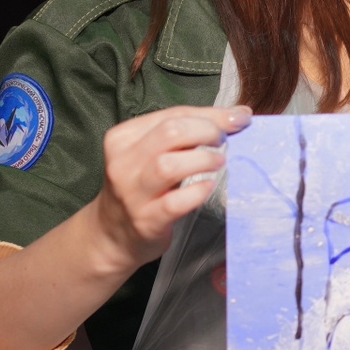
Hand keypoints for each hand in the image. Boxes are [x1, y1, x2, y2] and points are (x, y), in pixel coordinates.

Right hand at [89, 104, 251, 272]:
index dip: (210, 114)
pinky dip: (197, 192)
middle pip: (170, 133)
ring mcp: (132, 193)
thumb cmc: (140, 188)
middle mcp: (123, 163)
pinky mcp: (145, 220)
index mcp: (122, 138)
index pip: (172, 115)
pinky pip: (174, 203)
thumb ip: (184, 133)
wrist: (112, 234)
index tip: (237, 117)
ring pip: (168, 165)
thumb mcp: (151, 154)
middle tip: (223, 142)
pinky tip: (207, 187)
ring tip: (218, 162)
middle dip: (206, 131)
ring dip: (203, 160)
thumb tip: (235, 115)